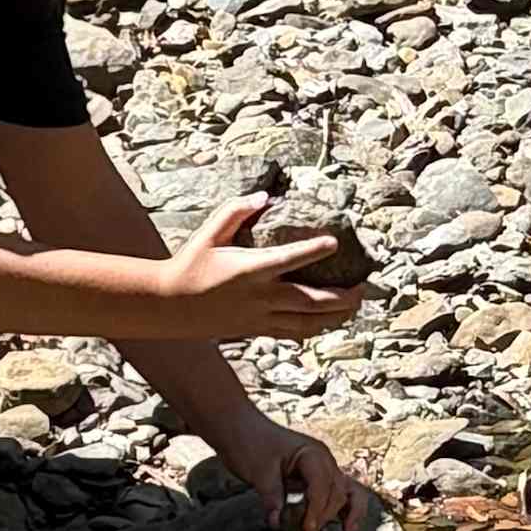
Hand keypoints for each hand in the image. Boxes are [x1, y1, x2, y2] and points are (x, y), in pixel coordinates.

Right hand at [142, 192, 365, 348]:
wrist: (169, 306)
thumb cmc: (189, 264)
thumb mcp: (208, 233)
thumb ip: (236, 211)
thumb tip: (264, 197)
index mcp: (249, 270)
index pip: (289, 260)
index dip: (314, 250)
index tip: (335, 242)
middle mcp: (259, 297)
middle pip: (310, 302)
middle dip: (341, 298)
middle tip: (362, 288)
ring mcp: (260, 318)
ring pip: (307, 324)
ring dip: (335, 317)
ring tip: (354, 306)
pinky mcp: (256, 330)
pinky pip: (293, 333)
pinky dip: (314, 328)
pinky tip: (329, 322)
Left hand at [241, 418, 373, 530]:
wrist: (239, 428)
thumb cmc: (249, 442)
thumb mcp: (258, 472)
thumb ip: (272, 497)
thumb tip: (278, 522)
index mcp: (312, 454)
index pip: (323, 488)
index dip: (317, 511)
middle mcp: (323, 459)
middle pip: (336, 492)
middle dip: (325, 516)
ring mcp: (322, 466)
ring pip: (346, 489)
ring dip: (347, 511)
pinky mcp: (315, 474)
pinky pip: (337, 489)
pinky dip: (343, 506)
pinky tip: (344, 523)